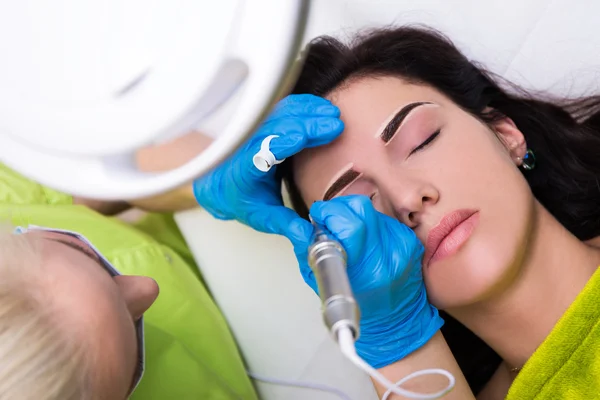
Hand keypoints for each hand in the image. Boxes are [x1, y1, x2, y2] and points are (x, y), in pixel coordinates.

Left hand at [193, 94, 342, 242]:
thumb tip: (309, 237)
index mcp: (245, 170)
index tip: (300, 137)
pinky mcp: (267, 123)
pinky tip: (323, 109)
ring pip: (280, 114)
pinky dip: (305, 107)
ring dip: (307, 112)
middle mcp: (249, 146)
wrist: (223, 183)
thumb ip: (286, 225)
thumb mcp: (263, 217)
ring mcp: (258, 131)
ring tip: (333, 115)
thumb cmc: (244, 200)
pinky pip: (285, 109)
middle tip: (334, 125)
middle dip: (306, 124)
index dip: (280, 143)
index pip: (261, 153)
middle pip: (276, 128)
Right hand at [303, 195, 443, 368]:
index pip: (348, 223)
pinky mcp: (410, 240)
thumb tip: (294, 222)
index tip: (319, 218)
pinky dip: (369, 225)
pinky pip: (382, 219)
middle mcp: (388, 254)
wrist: (395, 322)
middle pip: (360, 207)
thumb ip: (305, 247)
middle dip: (338, 209)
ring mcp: (402, 245)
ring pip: (370, 209)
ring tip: (348, 236)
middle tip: (330, 222)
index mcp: (366, 268)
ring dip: (353, 216)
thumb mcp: (319, 280)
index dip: (328, 213)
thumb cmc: (354, 305)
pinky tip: (366, 242)